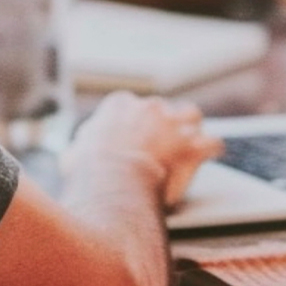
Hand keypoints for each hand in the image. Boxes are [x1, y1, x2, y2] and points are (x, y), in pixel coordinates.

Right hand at [64, 92, 223, 208]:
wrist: (115, 180)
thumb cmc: (90, 171)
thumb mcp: (73, 155)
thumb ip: (81, 148)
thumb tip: (78, 154)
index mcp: (119, 106)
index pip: (126, 106)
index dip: (129, 123)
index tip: (129, 137)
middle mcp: (149, 108)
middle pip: (160, 110)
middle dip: (159, 126)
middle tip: (157, 147)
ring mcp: (174, 124)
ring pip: (190, 116)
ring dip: (190, 129)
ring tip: (189, 142)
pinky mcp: (193, 145)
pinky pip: (211, 143)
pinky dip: (210, 150)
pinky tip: (210, 154)